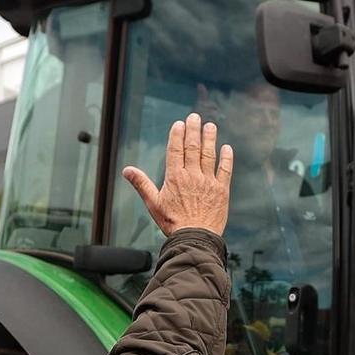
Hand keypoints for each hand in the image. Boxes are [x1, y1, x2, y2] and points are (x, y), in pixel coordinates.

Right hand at [123, 113, 232, 237]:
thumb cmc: (173, 223)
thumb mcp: (153, 203)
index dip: (177, 134)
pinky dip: (227, 158)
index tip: (180, 123)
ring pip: (209, 154)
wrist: (195, 238)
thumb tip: (126, 170)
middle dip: (193, 130)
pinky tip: (227, 148)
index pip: (175, 149)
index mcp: (175, 177)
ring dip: (210, 138)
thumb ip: (141, 184)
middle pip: (193, 147)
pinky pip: (225, 170)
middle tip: (195, 117)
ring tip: (210, 126)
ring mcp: (208, 182)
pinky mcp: (222, 190)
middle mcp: (192, 175)